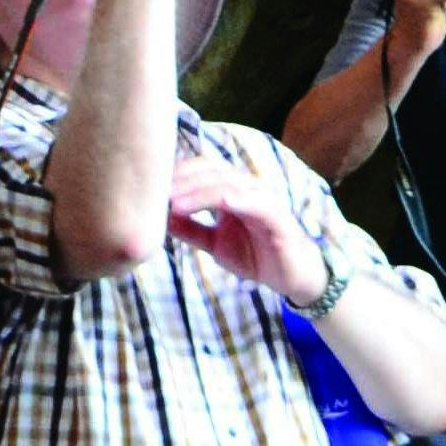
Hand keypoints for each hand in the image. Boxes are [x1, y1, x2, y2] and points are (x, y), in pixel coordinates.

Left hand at [164, 151, 332, 301]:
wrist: (292, 277)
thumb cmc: (256, 255)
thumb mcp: (215, 244)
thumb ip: (191, 230)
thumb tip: (161, 219)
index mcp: (232, 189)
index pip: (203, 168)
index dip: (178, 173)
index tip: (152, 188)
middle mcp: (248, 188)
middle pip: (213, 170)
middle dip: (183, 180)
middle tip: (158, 194)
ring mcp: (264, 200)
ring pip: (231, 184)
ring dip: (201, 191)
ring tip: (176, 203)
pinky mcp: (279, 217)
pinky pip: (259, 203)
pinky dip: (240, 200)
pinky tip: (222, 202)